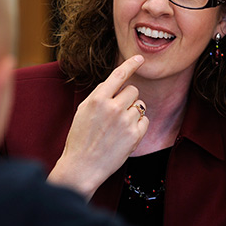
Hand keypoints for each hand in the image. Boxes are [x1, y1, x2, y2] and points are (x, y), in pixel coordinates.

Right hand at [47, 55, 148, 199]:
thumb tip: (116, 82)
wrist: (82, 166)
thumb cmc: (80, 138)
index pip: (118, 75)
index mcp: (97, 99)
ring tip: (118, 126)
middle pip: (133, 90)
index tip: (140, 59)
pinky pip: (145, 120)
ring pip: (140, 105)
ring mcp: (125, 121)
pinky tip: (125, 134)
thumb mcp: (83, 111)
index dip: (131, 64)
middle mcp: (112, 107)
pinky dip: (138, 125)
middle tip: (117, 112)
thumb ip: (99, 95)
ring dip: (133, 112)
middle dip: (128, 98)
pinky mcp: (134, 135)